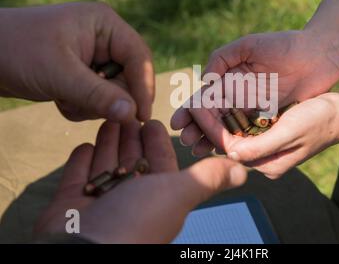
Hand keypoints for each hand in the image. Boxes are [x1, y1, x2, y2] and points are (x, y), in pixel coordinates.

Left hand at [0, 2, 153, 122]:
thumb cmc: (16, 50)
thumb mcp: (60, 74)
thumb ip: (99, 95)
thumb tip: (133, 115)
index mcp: (105, 24)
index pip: (140, 57)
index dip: (144, 87)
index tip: (142, 117)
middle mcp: (104, 39)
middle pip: (129, 78)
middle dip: (108, 98)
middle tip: (81, 103)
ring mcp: (93, 57)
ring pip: (113, 92)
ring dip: (91, 104)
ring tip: (64, 98)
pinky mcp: (82, 73)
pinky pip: (97, 97)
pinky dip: (81, 105)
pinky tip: (60, 99)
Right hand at [34, 120, 246, 242]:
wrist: (84, 249)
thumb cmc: (136, 220)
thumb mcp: (179, 193)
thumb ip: (208, 179)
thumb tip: (244, 173)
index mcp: (158, 197)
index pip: (159, 162)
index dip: (157, 142)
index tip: (152, 120)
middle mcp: (130, 201)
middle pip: (132, 161)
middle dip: (131, 137)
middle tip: (126, 112)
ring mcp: (99, 203)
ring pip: (106, 165)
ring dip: (108, 143)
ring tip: (107, 118)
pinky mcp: (70, 205)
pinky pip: (77, 177)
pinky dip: (82, 161)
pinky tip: (85, 144)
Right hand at [171, 30, 338, 155]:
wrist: (319, 55)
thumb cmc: (284, 45)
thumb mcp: (248, 44)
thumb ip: (222, 58)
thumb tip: (204, 82)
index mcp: (229, 78)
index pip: (203, 98)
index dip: (189, 111)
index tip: (178, 123)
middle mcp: (237, 95)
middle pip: (211, 117)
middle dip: (196, 129)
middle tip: (186, 142)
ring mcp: (252, 108)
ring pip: (227, 128)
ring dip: (212, 140)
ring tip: (199, 151)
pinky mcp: (269, 118)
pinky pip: (249, 134)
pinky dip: (237, 143)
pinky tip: (227, 152)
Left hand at [186, 94, 338, 178]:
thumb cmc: (318, 121)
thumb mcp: (289, 132)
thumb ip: (260, 146)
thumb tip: (229, 153)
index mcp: (267, 165)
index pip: (231, 150)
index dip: (211, 130)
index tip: (195, 110)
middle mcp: (264, 160)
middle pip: (229, 144)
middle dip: (208, 126)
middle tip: (188, 109)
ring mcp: (267, 149)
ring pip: (234, 135)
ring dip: (217, 120)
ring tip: (197, 104)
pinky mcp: (269, 137)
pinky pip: (244, 129)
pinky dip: (232, 116)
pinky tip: (219, 102)